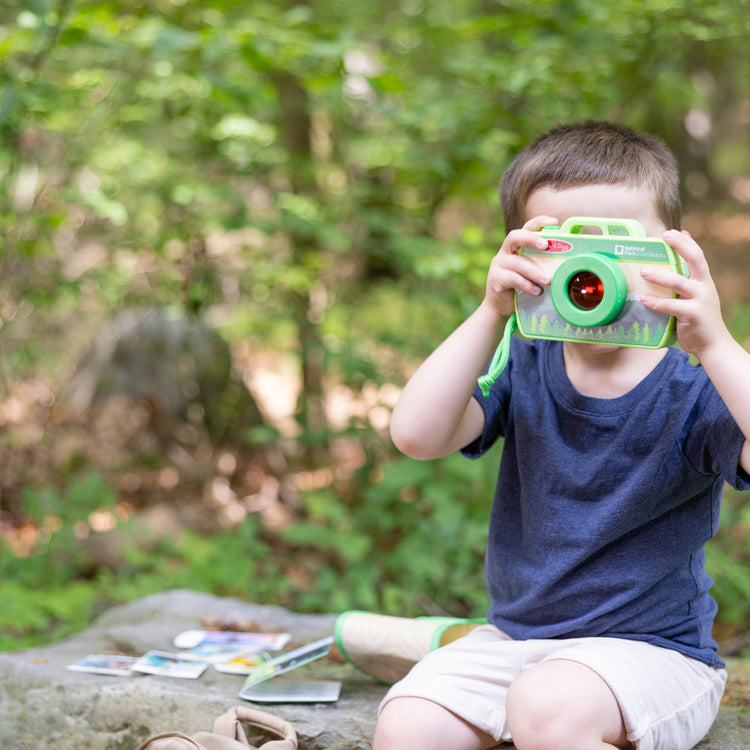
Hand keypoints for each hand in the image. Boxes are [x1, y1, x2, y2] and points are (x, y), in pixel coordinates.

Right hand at [483, 215, 555, 317]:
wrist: (500, 305)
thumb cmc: (520, 286)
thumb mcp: (532, 272)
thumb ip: (543, 264)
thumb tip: (567, 261)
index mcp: (516, 246)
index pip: (526, 228)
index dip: (539, 222)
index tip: (554, 222)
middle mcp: (505, 252)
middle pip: (514, 237)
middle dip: (531, 239)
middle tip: (546, 246)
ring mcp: (498, 264)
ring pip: (517, 262)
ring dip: (534, 271)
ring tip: (548, 280)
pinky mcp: (495, 279)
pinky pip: (512, 278)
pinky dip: (526, 285)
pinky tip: (536, 291)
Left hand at [640, 230, 730, 358]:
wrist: (713, 344)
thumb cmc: (698, 318)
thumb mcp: (694, 296)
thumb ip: (685, 282)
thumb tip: (670, 269)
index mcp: (703, 280)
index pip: (697, 255)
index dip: (685, 241)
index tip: (671, 231)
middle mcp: (704, 286)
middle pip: (696, 259)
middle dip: (681, 245)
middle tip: (664, 236)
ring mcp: (700, 300)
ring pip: (680, 282)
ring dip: (660, 276)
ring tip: (643, 271)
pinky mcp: (694, 315)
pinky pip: (672, 306)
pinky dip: (657, 302)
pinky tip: (643, 298)